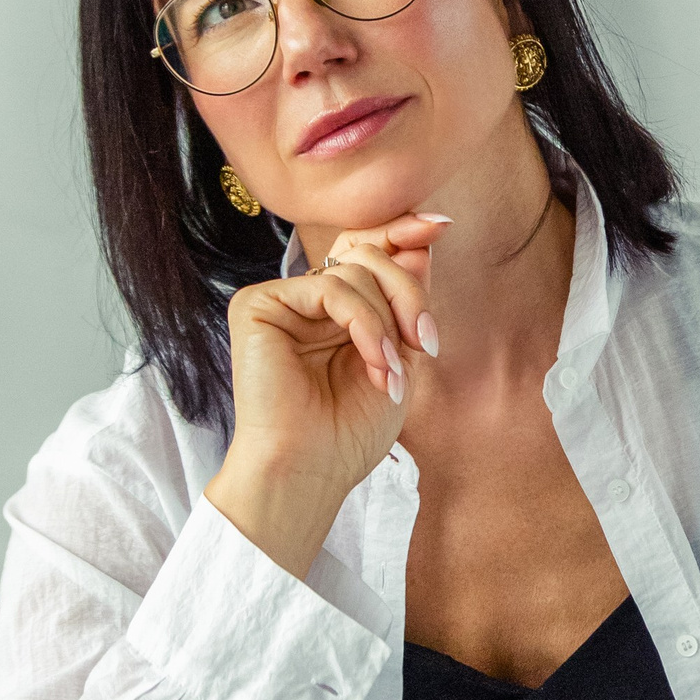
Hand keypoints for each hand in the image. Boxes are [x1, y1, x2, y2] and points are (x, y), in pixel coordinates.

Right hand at [205, 213, 447, 576]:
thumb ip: (406, 301)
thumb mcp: (398, 356)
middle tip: (427, 340)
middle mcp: (306, 300)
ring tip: (393, 371)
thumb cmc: (350, 431)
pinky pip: (329, 287)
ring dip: (389, 321)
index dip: (401, 232)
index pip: (366, 251)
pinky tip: (376, 362)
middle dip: (408, 291)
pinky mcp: (258, 306)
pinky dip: (364, 323)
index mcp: (335, 311)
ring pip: (354, 270)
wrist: (311, 472)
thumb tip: (422, 240)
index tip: (441, 226)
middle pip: (367, 254)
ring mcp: (281, 301)